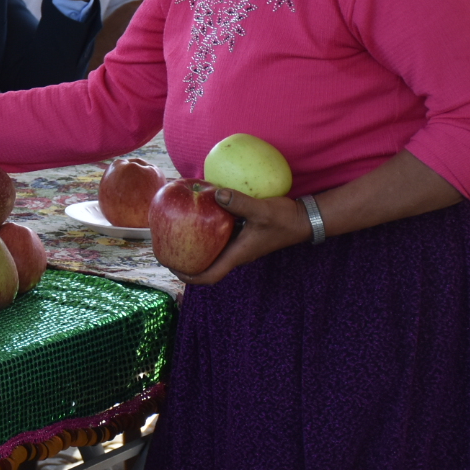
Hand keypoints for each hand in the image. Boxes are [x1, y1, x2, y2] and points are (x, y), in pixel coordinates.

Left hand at [175, 188, 311, 285]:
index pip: (209, 276)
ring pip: (212, 251)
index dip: (189, 276)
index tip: (171, 267)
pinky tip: (197, 213)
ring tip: (174, 231)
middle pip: (205, 265)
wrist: (305, 218)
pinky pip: (219, 237)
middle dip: (185, 260)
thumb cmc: (285, 219)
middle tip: (165, 247)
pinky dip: (206, 230)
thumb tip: (215, 192)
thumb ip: (239, 203)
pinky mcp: (242, 234)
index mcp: (237, 255)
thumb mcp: (262, 210)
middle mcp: (236, 253)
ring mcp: (239, 245)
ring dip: (194, 245)